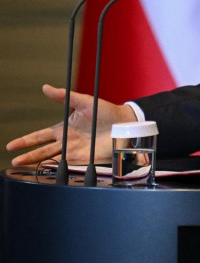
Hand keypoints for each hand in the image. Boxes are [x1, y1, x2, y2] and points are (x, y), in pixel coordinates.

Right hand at [6, 84, 134, 165]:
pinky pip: (66, 167)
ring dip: (37, 165)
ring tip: (21, 168)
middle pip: (42, 150)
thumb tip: (45, 87)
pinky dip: (55, 171)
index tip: (11, 146)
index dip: (26, 141)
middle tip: (13, 160)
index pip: (40, 136)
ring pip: (50, 160)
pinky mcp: (82, 159)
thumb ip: (64, 96)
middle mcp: (66, 142)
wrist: (124, 124)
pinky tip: (44, 174)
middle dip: (27, 156)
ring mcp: (73, 152)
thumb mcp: (84, 101)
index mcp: (64, 128)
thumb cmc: (106, 111)